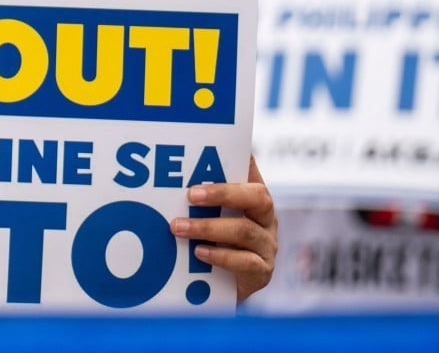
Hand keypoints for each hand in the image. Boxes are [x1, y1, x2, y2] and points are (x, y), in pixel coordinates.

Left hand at [170, 156, 277, 302]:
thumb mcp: (209, 217)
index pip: (252, 172)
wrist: (222, 290)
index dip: (243, 158)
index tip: (218, 148)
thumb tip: (171, 177)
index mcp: (255, 199)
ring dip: (208, 228)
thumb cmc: (215, 244)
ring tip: (178, 227)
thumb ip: (200, 198)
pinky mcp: (261, 273)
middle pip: (257, 197)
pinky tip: (199, 253)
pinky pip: (245, 263)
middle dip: (223, 193)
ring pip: (244, 231)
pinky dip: (220, 256)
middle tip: (191, 194)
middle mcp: (266, 219)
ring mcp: (267, 246)